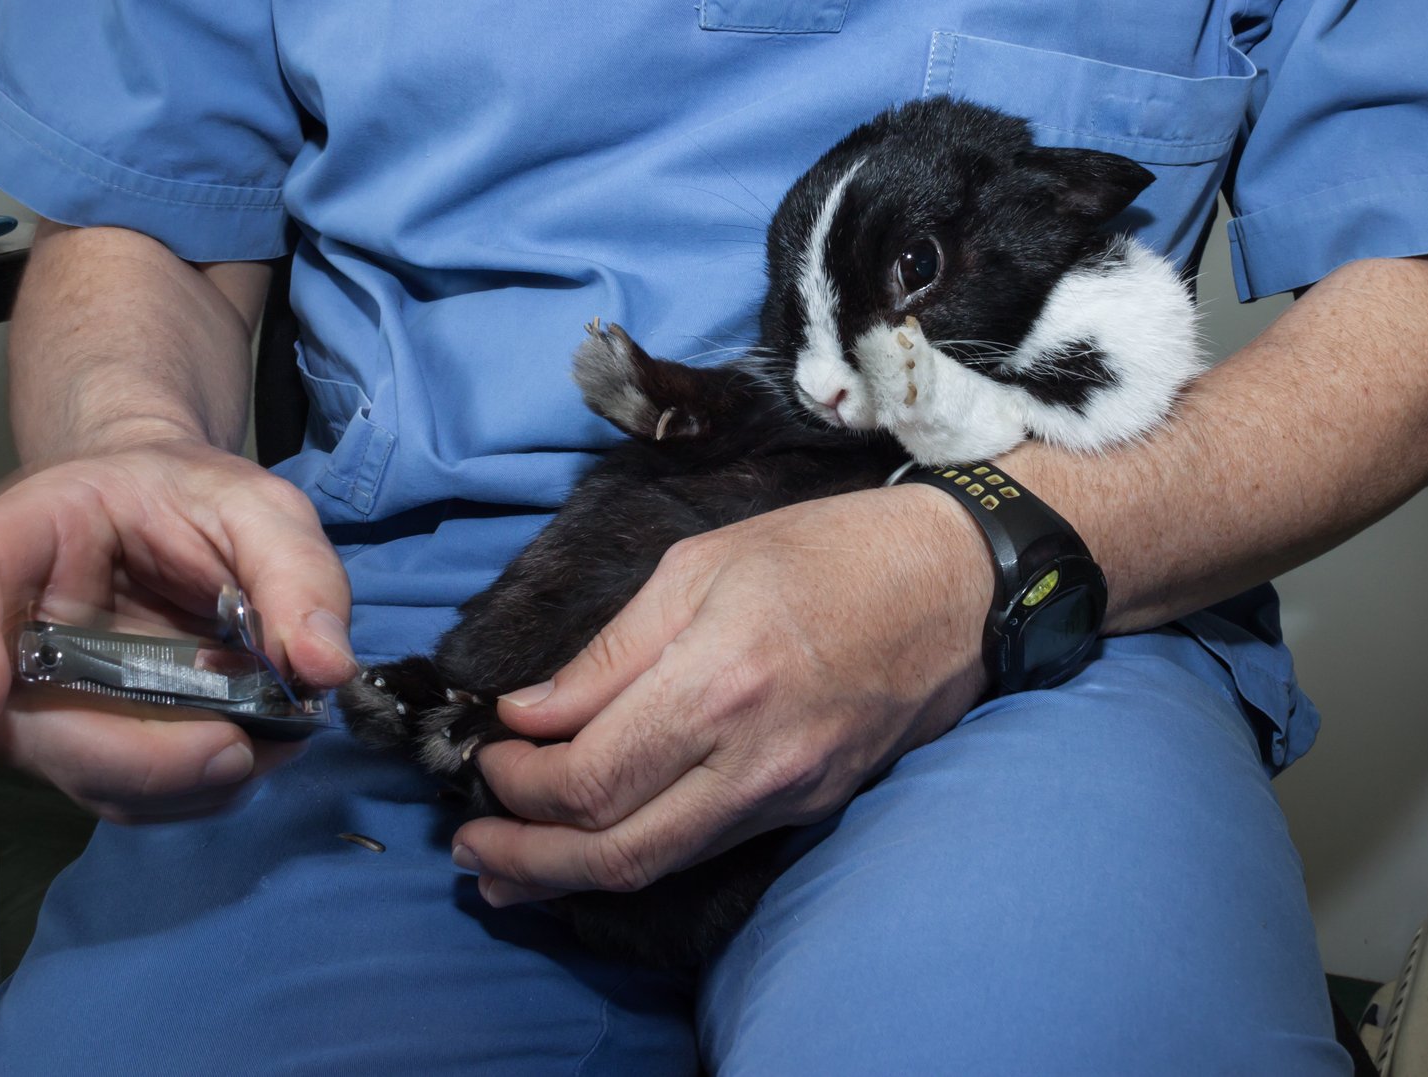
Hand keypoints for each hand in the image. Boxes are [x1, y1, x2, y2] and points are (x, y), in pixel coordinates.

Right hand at [0, 436, 355, 822]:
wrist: (176, 514)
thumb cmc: (192, 496)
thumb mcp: (257, 506)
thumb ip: (296, 572)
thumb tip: (326, 666)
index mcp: (9, 541)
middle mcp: (3, 636)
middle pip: (25, 724)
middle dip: (134, 759)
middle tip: (234, 751)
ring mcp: (44, 702)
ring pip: (86, 776)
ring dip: (183, 781)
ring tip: (267, 741)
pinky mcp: (93, 743)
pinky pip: (131, 792)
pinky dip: (198, 788)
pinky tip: (251, 747)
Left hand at [452, 485, 993, 904]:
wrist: (956, 583)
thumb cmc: (828, 552)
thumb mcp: (701, 566)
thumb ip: (610, 652)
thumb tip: (531, 714)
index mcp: (716, 680)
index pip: (589, 776)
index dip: (518, 784)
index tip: (487, 758)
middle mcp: (752, 756)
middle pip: (614, 849)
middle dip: (527, 856)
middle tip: (471, 848)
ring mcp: (788, 793)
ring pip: (659, 866)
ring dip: (570, 876)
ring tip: (511, 870)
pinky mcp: (812, 806)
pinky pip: (707, 847)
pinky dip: (639, 857)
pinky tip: (600, 846)